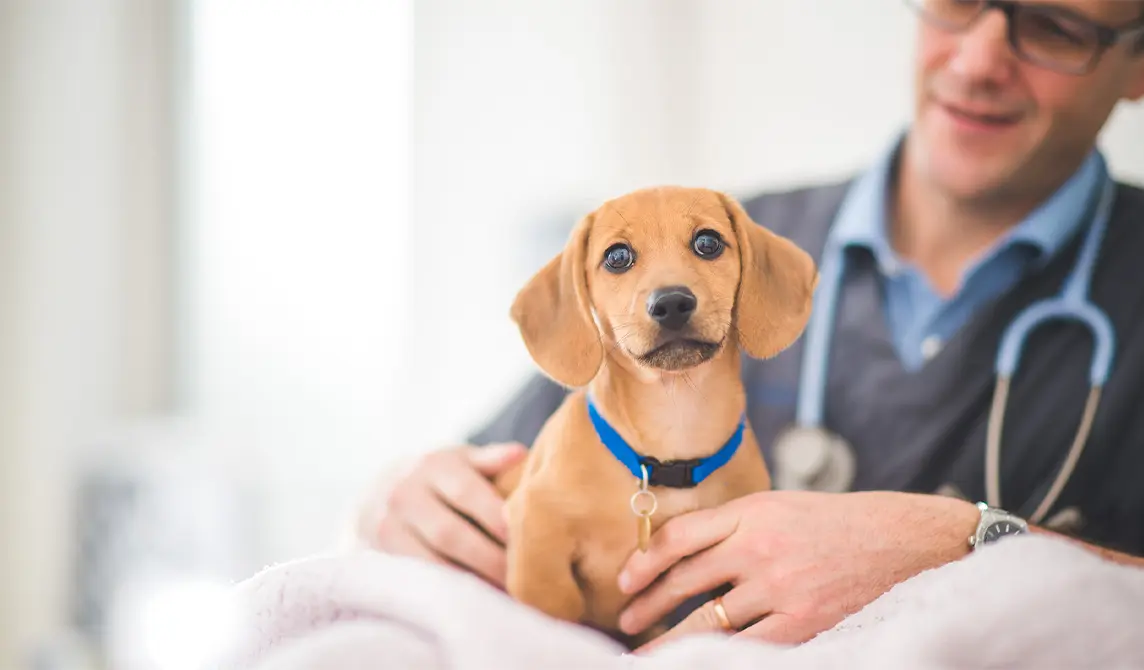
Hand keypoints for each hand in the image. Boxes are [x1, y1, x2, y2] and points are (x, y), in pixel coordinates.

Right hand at [354, 442, 527, 588]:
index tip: (520, 536)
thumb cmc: (437, 476)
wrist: (379, 492)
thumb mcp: (459, 460)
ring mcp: (388, 526)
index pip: (466, 491)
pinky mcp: (382, 553)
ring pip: (431, 561)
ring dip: (469, 579)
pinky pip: (418, 576)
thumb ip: (489, 459)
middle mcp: (405, 493)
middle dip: (487, 557)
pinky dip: (447, 588)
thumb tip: (520, 454)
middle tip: (518, 574)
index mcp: (433, 466)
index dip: (494, 515)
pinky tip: (473, 596)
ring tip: (500, 589)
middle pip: (449, 533)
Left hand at [615, 490, 979, 650]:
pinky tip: (699, 661)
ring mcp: (781, 587)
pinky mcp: (804, 622)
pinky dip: (718, 656)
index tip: (625, 581)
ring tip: (647, 650)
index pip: (679, 537)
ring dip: (670, 638)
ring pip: (708, 620)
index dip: (644, 562)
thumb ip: (733, 526)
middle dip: (647, 604)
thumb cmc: (837, 523)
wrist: (906, 541)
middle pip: (685, 580)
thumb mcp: (780, 505)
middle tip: (625, 621)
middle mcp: (760, 547)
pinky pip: (748, 647)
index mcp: (752, 512)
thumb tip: (680, 554)